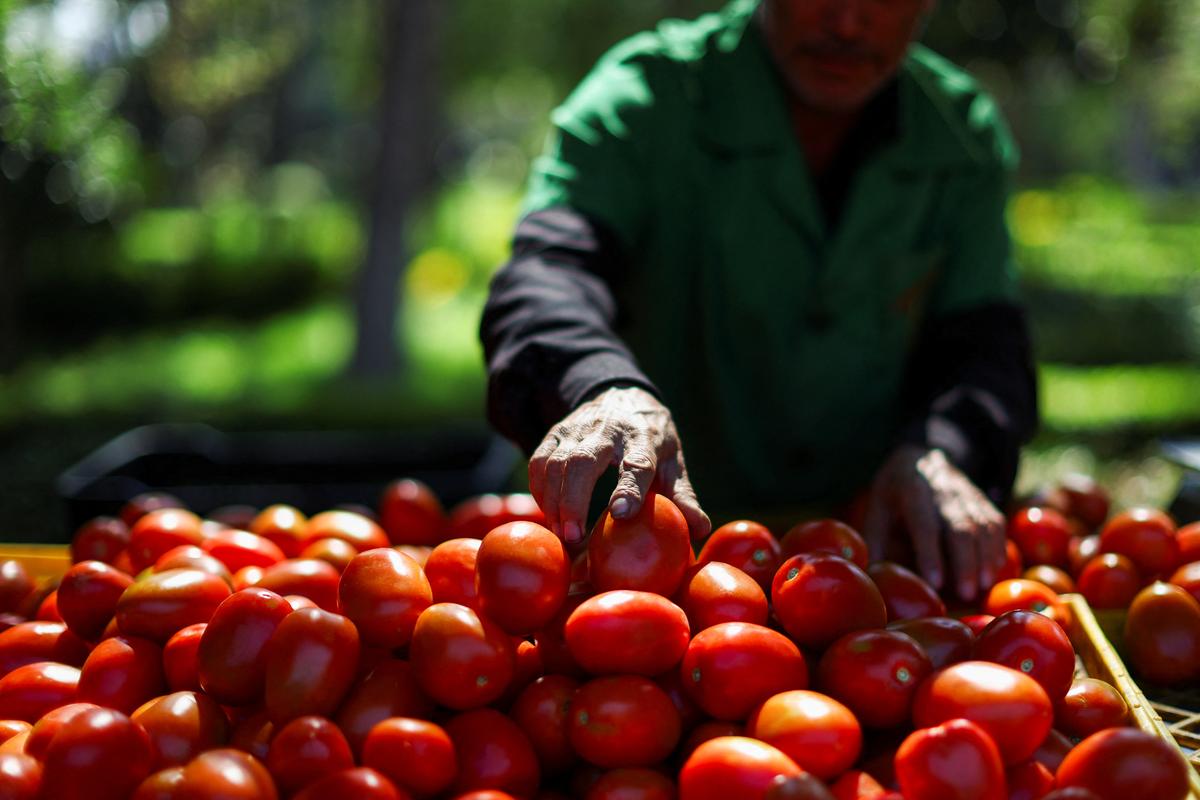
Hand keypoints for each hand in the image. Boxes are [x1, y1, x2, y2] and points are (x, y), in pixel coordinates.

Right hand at [528, 386, 710, 544]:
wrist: (621, 395)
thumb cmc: (651, 440)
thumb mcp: (673, 462)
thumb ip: (683, 496)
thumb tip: (701, 530)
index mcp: (644, 437)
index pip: (637, 462)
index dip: (629, 488)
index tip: (621, 514)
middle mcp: (608, 429)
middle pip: (584, 461)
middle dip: (574, 501)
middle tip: (573, 537)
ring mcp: (577, 429)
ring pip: (556, 463)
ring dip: (554, 502)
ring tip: (561, 535)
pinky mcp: (555, 433)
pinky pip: (539, 463)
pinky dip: (540, 491)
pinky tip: (549, 514)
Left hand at [862, 445, 1006, 601]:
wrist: (922, 457)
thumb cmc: (894, 493)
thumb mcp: (876, 509)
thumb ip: (875, 541)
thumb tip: (873, 578)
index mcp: (912, 492)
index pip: (924, 524)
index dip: (931, 554)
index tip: (936, 582)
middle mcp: (943, 491)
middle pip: (960, 528)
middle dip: (965, 563)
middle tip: (965, 594)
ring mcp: (967, 494)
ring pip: (982, 526)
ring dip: (985, 558)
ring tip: (983, 587)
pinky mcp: (982, 500)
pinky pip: (995, 523)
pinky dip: (998, 547)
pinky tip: (995, 570)